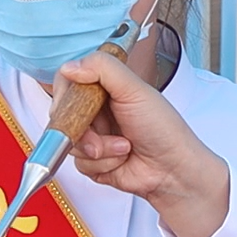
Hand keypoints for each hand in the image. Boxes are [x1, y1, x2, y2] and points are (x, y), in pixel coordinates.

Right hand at [55, 50, 231, 236]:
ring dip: (99, 147)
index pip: (68, 82)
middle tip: (104, 129)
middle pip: (64, 115)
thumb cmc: (163, 128)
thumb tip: (71, 67)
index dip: (64, 94)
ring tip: (124, 146)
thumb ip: (104, 68)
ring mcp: (94, 137)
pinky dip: (103, 163)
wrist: (172, 168)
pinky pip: (80, 163)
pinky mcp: (94, 162)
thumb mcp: (135, 89)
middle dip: (84, 128)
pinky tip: (122, 159)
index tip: (73, 103)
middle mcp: (97, 112)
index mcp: (105, 88)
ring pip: (71, 142)